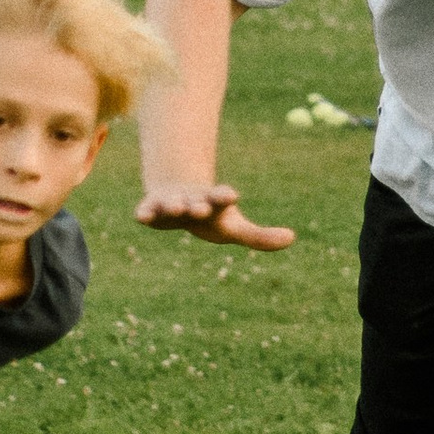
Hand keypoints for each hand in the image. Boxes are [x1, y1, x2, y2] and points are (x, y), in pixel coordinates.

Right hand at [133, 180, 294, 251]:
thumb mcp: (234, 227)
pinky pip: (145, 211)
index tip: (232, 194)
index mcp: (215, 202)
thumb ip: (260, 236)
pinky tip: (141, 216)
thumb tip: (292, 238)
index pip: (221, 197)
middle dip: (198, 203)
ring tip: (175, 208)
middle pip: (196, 200)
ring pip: (172, 203)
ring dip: (174, 205)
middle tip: (200, 207)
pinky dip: (143, 213)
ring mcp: (171, 203)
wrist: (177, 196)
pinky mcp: (150, 210)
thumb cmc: (211, 215)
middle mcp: (193, 200)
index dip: (225, 196)